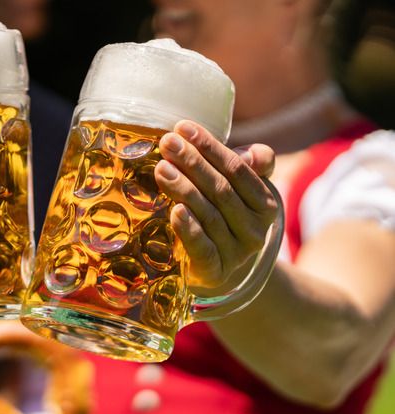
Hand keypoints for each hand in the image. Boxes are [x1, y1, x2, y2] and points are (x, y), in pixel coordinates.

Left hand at [154, 120, 278, 289]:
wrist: (216, 271)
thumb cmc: (220, 217)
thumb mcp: (235, 189)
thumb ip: (245, 166)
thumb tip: (253, 153)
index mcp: (265, 203)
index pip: (238, 170)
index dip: (210, 147)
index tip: (183, 128)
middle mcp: (255, 229)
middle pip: (221, 190)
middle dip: (193, 163)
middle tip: (167, 143)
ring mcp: (236, 253)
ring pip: (209, 215)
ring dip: (184, 189)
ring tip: (162, 169)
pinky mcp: (214, 272)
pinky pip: (202, 249)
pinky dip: (189, 229)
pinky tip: (175, 211)